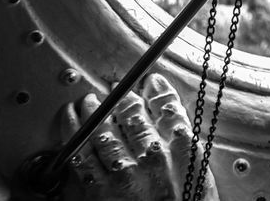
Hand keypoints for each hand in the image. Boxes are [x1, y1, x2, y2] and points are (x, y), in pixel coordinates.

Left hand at [57, 73, 218, 199]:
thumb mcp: (199, 180)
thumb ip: (187, 148)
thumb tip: (177, 123)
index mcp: (184, 155)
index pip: (171, 110)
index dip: (158, 92)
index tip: (150, 81)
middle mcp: (154, 160)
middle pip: (135, 117)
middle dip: (123, 99)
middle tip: (116, 90)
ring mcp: (124, 175)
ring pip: (104, 130)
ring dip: (95, 111)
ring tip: (88, 101)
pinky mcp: (97, 193)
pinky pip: (80, 154)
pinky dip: (72, 133)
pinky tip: (70, 121)